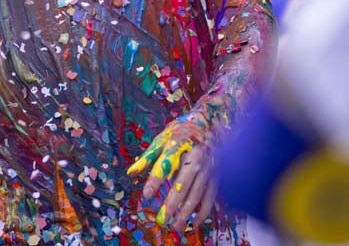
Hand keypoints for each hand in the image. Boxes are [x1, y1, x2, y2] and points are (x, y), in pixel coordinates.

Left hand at [128, 115, 217, 230]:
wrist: (212, 122)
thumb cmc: (182, 131)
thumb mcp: (163, 138)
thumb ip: (148, 157)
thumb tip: (131, 173)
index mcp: (179, 146)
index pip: (165, 165)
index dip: (156, 181)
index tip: (146, 195)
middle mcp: (195, 158)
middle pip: (182, 184)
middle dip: (172, 204)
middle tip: (161, 220)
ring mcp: (208, 168)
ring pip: (196, 194)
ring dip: (186, 212)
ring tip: (174, 226)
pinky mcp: (217, 175)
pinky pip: (210, 197)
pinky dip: (203, 212)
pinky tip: (194, 223)